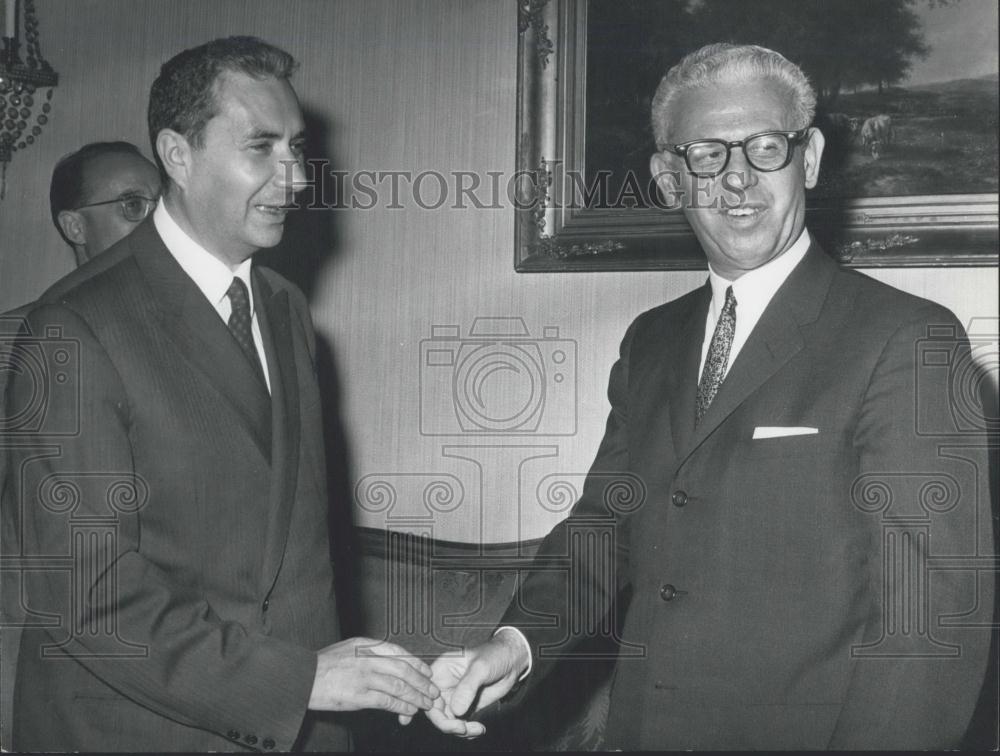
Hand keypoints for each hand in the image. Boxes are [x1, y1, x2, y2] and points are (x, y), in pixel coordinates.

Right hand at [308, 637, 438, 717]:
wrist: (302, 677)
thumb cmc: (322, 664)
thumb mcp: (348, 648)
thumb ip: (368, 653)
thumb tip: (389, 662)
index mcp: (366, 644)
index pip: (399, 651)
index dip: (417, 663)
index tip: (427, 672)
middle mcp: (368, 658)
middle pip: (404, 669)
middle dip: (422, 681)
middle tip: (433, 690)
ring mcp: (364, 676)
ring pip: (399, 685)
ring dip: (416, 695)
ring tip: (426, 703)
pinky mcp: (358, 695)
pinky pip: (387, 701)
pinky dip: (402, 706)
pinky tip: (410, 710)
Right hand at [400, 630, 529, 737]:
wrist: (511, 661)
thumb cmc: (493, 656)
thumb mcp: (481, 667)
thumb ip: (468, 687)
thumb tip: (456, 711)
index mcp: (441, 671)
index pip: (427, 694)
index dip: (433, 710)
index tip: (451, 719)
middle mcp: (444, 686)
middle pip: (435, 712)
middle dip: (448, 725)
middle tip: (464, 729)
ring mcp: (454, 698)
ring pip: (447, 721)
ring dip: (459, 730)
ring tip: (478, 729)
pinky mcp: (465, 707)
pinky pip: (460, 724)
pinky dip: (467, 732)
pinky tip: (479, 729)